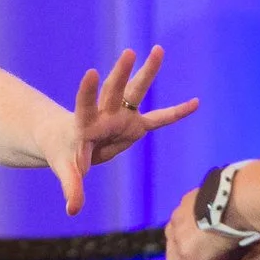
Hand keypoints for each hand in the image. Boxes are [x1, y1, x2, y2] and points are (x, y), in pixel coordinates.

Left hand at [42, 47, 200, 215]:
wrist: (67, 139)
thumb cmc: (64, 152)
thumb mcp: (67, 169)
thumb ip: (72, 187)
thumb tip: (73, 211)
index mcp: (85, 123)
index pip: (85, 105)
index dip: (87, 91)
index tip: (90, 73)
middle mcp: (105, 114)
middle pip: (113, 91)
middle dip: (121, 74)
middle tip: (129, 53)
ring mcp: (122, 116)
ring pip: (135, 92)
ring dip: (147, 72)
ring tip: (158, 49)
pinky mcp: (135, 125)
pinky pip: (159, 119)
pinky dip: (176, 113)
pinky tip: (196, 103)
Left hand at [165, 185, 246, 259]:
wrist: (245, 196)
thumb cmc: (247, 198)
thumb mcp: (232, 212)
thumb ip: (224, 231)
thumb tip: (228, 248)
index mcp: (186, 208)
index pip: (182, 240)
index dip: (198, 257)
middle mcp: (176, 223)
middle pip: (176, 258)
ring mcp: (179, 240)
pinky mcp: (189, 255)